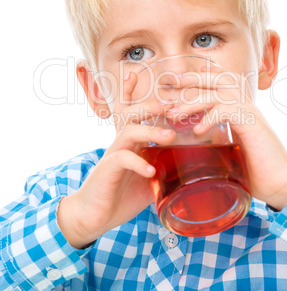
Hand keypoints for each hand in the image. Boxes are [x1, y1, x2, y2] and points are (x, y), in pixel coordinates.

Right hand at [57, 72, 174, 248]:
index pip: (128, 112)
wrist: (94, 216)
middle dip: (149, 105)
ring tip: (169, 136)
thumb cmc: (120, 194)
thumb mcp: (148, 179)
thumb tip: (188, 167)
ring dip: (150, 131)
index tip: (135, 73)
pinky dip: (139, 163)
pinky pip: (122, 158)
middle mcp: (120, 143)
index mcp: (129, 142)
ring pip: (129, 131)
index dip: (130, 92)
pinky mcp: (107, 169)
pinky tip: (151, 171)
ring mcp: (112, 154)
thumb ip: (163, 168)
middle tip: (170, 104)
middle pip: (130, 114)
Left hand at [165, 66, 286, 210]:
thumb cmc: (255, 167)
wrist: (281, 182)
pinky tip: (197, 131)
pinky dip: (209, 118)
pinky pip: (227, 111)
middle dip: (192, 80)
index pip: (219, 83)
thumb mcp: (231, 147)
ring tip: (175, 115)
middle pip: (218, 79)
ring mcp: (250, 112)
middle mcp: (245, 105)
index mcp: (240, 108)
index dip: (199, 79)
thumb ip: (219, 135)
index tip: (176, 84)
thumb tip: (200, 134)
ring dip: (193, 102)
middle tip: (170, 84)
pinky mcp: (253, 124)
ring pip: (218, 93)